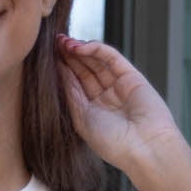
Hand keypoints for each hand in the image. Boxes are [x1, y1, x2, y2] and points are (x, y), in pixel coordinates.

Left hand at [57, 36, 190, 190]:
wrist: (143, 148)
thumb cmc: (113, 143)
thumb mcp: (82, 119)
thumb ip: (72, 94)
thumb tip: (60, 72)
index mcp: (93, 110)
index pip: (75, 84)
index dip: (62, 70)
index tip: (46, 58)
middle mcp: (106, 96)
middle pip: (84, 70)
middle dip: (69, 56)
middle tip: (53, 43)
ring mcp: (119, 85)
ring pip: (96, 61)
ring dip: (80, 50)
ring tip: (62, 42)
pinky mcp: (132, 76)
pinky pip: (112, 57)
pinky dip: (96, 49)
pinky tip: (79, 47)